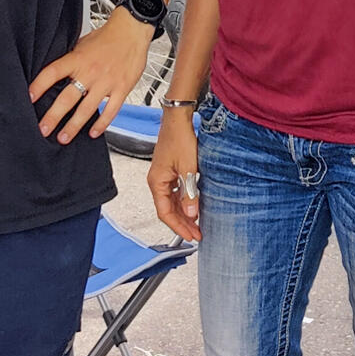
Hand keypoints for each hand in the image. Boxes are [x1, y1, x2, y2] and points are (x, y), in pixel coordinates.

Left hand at [28, 10, 153, 143]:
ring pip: (87, 109)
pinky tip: (93, 132)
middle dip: (53, 116)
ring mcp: (106, 82)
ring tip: (63, 138)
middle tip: (43, 130)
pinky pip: (111, 110)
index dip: (39, 86)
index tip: (28, 98)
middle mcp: (90, 72)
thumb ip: (70, 60)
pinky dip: (102, 124)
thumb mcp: (82, 44)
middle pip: (67, 98)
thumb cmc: (107, 37)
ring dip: (74, 126)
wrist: (132, 31)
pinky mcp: (122, 88)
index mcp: (77, 59)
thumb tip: (54, 75)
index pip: (52, 73)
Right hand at [148, 110, 200, 240]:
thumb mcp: (188, 168)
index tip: (192, 236)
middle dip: (183, 224)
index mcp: (157, 182)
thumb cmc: (179, 139)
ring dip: (184, 214)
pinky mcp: (170, 172)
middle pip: (168, 210)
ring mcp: (163, 177)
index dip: (179, 227)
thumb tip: (191, 213)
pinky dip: (184, 203)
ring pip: (172, 203)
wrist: (178, 120)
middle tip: (197, 234)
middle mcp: (157, 182)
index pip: (165, 213)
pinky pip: (175, 193)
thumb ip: (189, 192)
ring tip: (197, 225)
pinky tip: (194, 207)